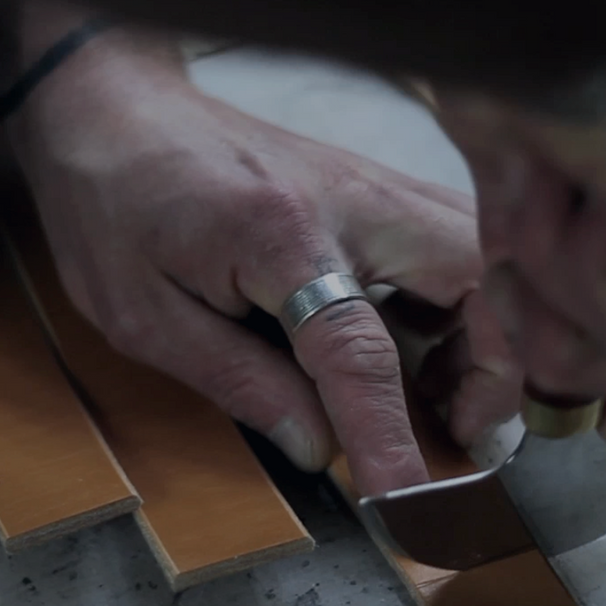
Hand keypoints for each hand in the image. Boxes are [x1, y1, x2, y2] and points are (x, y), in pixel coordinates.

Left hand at [6, 31, 519, 494]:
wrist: (111, 105)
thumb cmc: (112, 202)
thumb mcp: (144, 315)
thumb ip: (238, 382)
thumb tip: (317, 449)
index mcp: (279, 235)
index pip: (359, 351)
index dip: (388, 436)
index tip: (406, 501)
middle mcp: (351, 200)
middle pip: (478, 281)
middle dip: (494, 369)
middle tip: (457, 432)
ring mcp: (373, 186)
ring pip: (485, 262)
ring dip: (487, 338)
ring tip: (444, 399)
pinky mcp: (377, 189)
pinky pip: (458, 250)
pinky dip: (465, 308)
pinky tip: (421, 348)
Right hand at [432, 0, 605, 440]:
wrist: (557, 5)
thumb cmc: (538, 49)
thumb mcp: (533, 166)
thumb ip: (542, 249)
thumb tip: (522, 321)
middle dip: (574, 346)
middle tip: (502, 294)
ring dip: (563, 298)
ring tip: (539, 207)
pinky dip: (574, 277)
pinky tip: (577, 193)